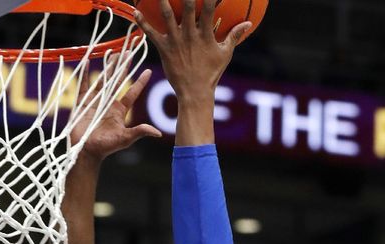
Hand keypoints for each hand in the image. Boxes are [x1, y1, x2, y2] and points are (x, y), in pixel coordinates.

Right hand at [71, 61, 161, 161]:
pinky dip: (85, 74)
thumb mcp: (125, 139)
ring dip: (108, 67)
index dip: (140, 82)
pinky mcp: (82, 102)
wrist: (86, 151)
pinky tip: (87, 61)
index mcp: (120, 110)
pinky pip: (84, 85)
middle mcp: (109, 103)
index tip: (149, 71)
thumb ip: (139, 132)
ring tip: (113, 53)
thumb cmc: (106, 147)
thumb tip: (158, 133)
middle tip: (128, 51)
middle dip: (123, 67)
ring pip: (103, 79)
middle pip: (117, 81)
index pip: (132, 93)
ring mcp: (95, 101)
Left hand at [135, 0, 250, 103]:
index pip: (209, 8)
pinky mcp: (164, 49)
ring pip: (167, 15)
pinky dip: (143, 23)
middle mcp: (190, 34)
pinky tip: (136, 12)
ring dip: (162, 0)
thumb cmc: (210, 74)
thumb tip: (249, 23)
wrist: (194, 92)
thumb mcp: (225, 54)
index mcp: (205, 34)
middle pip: (187, 6)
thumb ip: (235, 35)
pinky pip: (151, 34)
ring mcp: (176, 41)